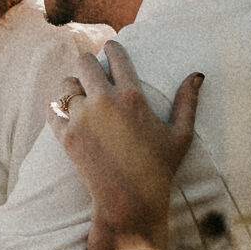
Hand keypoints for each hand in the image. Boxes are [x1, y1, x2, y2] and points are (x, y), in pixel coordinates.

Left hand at [48, 43, 203, 241]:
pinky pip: (53, 108)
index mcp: (133, 95)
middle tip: (91, 71)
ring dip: (72, 87)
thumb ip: (188, 101)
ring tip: (80, 95)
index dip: (112, 48)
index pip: (116, 55)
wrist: (129, 201)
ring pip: (67, 84)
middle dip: (87, 64)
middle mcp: (105, 101)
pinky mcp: (66, 135)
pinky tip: (67, 113)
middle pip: (84, 62)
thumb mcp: (181, 135)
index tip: (110, 49)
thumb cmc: (159, 169)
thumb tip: (197, 74)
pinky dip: (58, 108)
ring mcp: (82, 118)